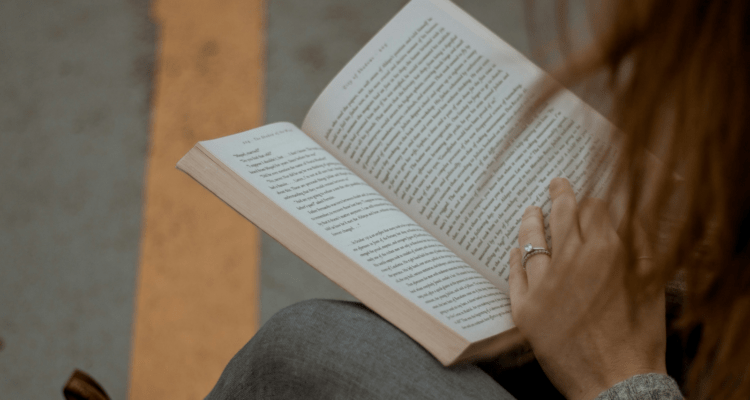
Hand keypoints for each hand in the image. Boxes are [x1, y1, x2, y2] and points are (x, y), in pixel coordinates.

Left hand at [508, 178, 666, 399]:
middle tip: (556, 184)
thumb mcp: (651, 285)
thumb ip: (639, 246)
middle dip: (560, 195)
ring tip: (530, 211)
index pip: (594, 210)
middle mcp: (571, 263)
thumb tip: (627, 216)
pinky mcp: (524, 308)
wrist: (616, 382)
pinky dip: (514, 258)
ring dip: (531, 221)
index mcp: (607, 253)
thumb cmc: (639, 337)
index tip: (589, 199)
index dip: (592, 201)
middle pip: (562, 217)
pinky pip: (514, 274)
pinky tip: (514, 248)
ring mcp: (543, 285)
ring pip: (532, 240)